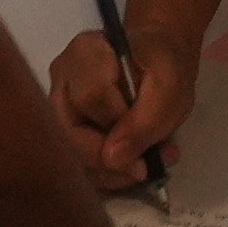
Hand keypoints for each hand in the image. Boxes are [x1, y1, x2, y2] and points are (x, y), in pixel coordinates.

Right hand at [53, 21, 197, 190]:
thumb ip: (144, 121)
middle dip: (109, 160)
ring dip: (108, 172)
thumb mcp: (169, 88)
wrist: (155, 64)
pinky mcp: (63, 128)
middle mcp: (62, 78)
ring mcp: (58, 104)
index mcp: (86, 52)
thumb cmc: (162, 67)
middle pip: (70, 130)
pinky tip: (129, 171)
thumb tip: (112, 158)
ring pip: (70, 151)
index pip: (90, 96)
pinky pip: (76, 160)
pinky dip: (104, 174)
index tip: (146, 148)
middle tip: (144, 169)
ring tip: (144, 169)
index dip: (116, 127)